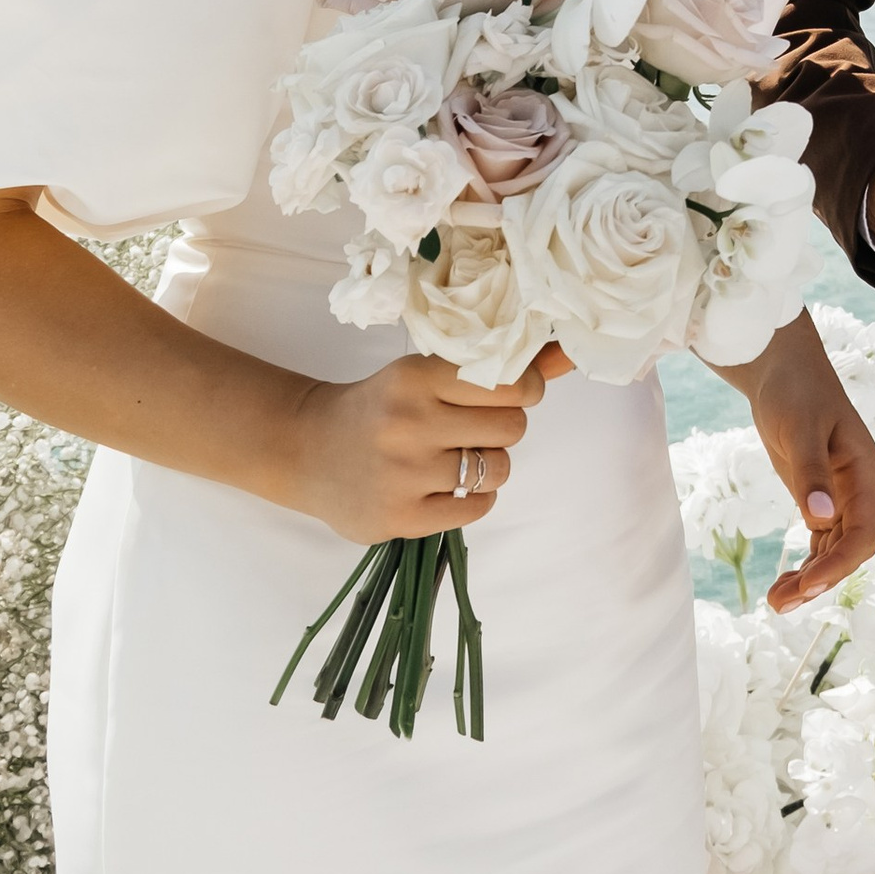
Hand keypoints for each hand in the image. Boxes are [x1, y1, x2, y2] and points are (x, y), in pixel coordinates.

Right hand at [283, 343, 571, 542]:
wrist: (307, 450)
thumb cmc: (380, 406)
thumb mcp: (426, 374)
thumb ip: (497, 366)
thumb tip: (567, 355)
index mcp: (415, 376)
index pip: (509, 381)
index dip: (526, 388)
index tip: (515, 391)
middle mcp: (408, 423)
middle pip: (512, 427)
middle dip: (505, 427)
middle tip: (478, 427)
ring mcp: (403, 474)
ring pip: (497, 468)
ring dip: (491, 464)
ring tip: (459, 457)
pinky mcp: (400, 518)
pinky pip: (477, 507)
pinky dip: (475, 498)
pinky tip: (448, 486)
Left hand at [716, 314, 874, 611]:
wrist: (782, 368)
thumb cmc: (796, 391)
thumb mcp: (800, 428)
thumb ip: (811, 473)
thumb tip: (821, 519)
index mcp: (865, 474)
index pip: (865, 532)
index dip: (840, 564)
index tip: (808, 585)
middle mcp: (859, 492)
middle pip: (850, 550)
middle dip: (821, 580)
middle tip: (781, 604)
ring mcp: (840, 498)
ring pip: (833, 552)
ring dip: (809, 580)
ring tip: (775, 603)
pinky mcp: (820, 500)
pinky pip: (819, 544)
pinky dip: (803, 566)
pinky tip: (780, 586)